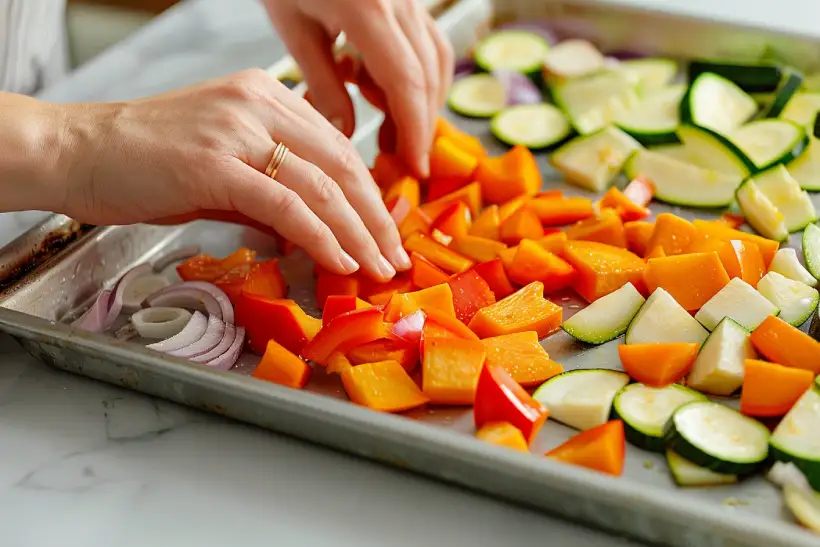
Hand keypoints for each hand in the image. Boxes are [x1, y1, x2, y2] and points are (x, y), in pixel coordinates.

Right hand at [39, 70, 409, 280]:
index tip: (384, 231)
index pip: (337, 148)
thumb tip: (309, 230)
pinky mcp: (217, 164)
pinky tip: (339, 261)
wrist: (77, 152)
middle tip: (393, 257)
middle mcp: (259, 105)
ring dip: (358, 234)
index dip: (368, 194)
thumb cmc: (145, 161)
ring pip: (322, 186)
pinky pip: (285, 204)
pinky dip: (319, 236)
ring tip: (378, 269)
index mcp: (266, 98)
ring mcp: (239, 131)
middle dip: (375, 219)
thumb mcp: (223, 167)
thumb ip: (269, 190)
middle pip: (342, 166)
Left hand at [263, 0, 453, 176]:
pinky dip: (416, 77)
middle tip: (399, 162)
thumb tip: (345, 135)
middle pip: (427, 78)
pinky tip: (383, 92)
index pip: (406, 85)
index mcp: (368, 11)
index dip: (415, 132)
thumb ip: (324, 84)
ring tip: (390, 133)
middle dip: (418, 125)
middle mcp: (399, 3)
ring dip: (420, 103)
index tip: (414, 169)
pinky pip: (426, 43)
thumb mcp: (294, 29)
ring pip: (434, 61)